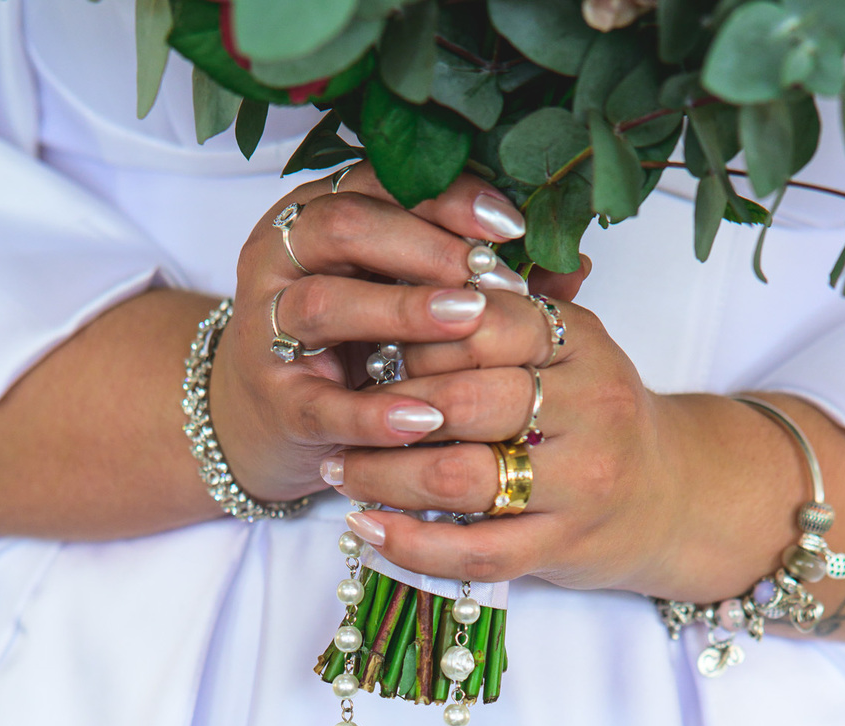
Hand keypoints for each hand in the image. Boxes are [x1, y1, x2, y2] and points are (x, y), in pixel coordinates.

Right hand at [209, 163, 531, 503]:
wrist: (273, 424)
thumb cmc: (357, 352)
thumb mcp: (413, 302)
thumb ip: (483, 279)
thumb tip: (577, 263)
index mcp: (318, 216)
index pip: (379, 182)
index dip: (447, 197)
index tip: (510, 224)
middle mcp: (282, 260)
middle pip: (345, 227)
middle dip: (423, 244)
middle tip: (487, 272)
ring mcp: (267, 329)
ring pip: (325, 303)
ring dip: (401, 310)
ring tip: (466, 321)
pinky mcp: (275, 402)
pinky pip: (323, 404)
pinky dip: (376, 412)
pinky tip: (427, 416)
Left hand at [324, 289, 799, 603]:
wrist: (674, 495)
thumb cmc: (594, 415)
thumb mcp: (567, 347)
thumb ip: (503, 317)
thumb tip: (402, 282)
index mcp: (582, 342)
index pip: (482, 321)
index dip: (414, 331)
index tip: (364, 337)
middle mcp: (590, 407)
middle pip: (466, 401)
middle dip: (388, 409)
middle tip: (338, 411)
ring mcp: (580, 483)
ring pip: (463, 480)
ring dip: (384, 477)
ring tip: (338, 468)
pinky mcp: (564, 546)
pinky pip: (474, 552)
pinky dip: (410, 545)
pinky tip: (366, 528)